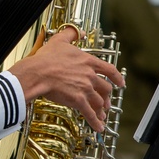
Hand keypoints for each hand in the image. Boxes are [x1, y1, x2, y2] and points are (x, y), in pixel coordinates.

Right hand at [8, 26, 124, 133]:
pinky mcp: (79, 100)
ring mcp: (86, 88)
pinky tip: (98, 127)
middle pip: (105, 88)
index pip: (110, 70)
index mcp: (88, 61)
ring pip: (99, 101)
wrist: (37, 73)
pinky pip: (90, 113)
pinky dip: (95, 121)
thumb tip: (78, 31)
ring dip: (102, 109)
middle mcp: (90, 75)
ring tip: (101, 114)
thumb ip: (71, 34)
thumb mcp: (59, 41)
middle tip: (106, 101)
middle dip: (107, 96)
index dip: (117, 78)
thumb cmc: (45, 59)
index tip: (121, 82)